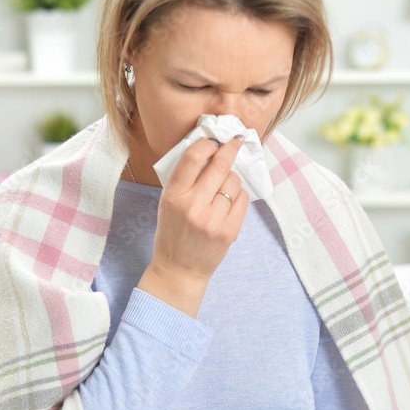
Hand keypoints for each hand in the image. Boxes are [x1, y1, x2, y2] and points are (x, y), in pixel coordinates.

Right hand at [151, 135, 249, 283]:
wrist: (179, 269)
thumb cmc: (172, 232)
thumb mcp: (167, 203)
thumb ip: (184, 179)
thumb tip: (209, 150)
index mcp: (173, 196)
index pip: (193, 157)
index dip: (207, 143)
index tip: (214, 140)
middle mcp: (193, 206)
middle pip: (219, 165)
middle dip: (229, 149)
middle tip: (234, 142)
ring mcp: (213, 220)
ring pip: (233, 181)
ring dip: (231, 178)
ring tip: (222, 187)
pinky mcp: (229, 230)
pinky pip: (242, 199)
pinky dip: (238, 195)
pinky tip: (228, 201)